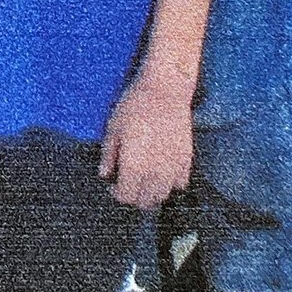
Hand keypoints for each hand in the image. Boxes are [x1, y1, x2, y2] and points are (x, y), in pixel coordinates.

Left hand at [98, 67, 193, 207]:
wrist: (165, 90)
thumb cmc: (135, 105)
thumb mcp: (113, 128)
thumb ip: (108, 156)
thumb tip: (105, 174)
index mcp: (134, 166)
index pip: (126, 197)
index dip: (117, 193)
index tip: (113, 184)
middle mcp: (155, 172)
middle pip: (145, 202)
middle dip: (134, 196)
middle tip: (127, 182)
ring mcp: (174, 168)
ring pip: (163, 196)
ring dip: (152, 193)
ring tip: (143, 179)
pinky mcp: (187, 160)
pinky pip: (179, 184)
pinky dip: (170, 183)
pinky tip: (161, 170)